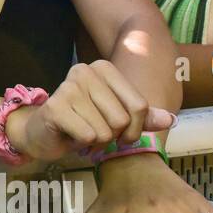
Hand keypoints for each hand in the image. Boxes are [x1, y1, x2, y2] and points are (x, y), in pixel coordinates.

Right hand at [6, 61, 175, 162]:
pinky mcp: (55, 107)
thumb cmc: (82, 124)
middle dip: (111, 137)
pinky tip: (70, 136)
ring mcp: (68, 87)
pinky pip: (87, 136)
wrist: (41, 133)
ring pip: (105, 130)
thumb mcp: (116, 119)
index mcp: (104, 68)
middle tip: (94, 134)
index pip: (140, 106)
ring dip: (95, 142)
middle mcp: (85, 71)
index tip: (118, 133)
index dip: (133, 129)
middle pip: (121, 120)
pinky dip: (81, 144)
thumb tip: (170, 120)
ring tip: (81, 134)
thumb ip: (142, 118)